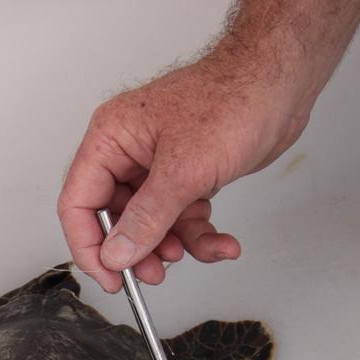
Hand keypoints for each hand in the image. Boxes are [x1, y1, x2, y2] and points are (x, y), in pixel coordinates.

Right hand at [57, 43, 311, 291]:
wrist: (281, 81)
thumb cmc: (234, 98)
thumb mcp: (184, 170)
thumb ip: (146, 218)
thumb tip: (116, 254)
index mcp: (110, 138)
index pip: (78, 202)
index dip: (89, 246)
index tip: (110, 278)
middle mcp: (128, 152)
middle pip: (114, 218)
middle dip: (137, 249)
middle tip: (155, 273)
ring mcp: (158, 165)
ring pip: (151, 223)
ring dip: (173, 245)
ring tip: (193, 252)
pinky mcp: (187, 175)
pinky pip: (182, 217)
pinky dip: (201, 235)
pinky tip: (223, 244)